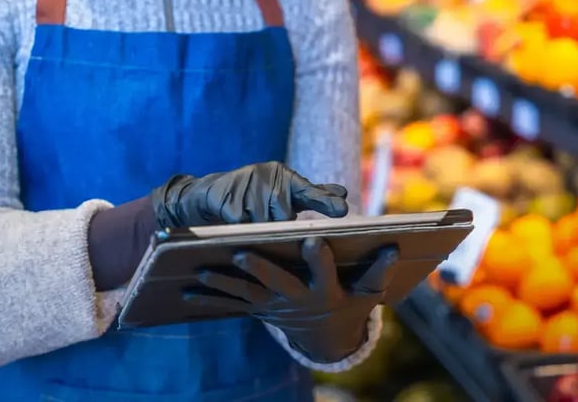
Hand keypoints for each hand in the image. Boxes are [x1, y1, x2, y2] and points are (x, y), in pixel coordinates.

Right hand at [151, 161, 348, 228]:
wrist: (209, 194)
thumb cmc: (255, 197)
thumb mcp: (285, 193)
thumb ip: (312, 194)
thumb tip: (343, 194)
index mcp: (285, 177)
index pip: (308, 191)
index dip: (325, 201)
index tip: (343, 211)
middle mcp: (267, 176)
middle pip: (283, 215)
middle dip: (278, 227)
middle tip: (271, 230)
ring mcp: (245, 185)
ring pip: (261, 221)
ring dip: (257, 230)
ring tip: (250, 225)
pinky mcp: (225, 197)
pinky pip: (239, 223)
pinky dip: (238, 228)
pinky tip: (234, 225)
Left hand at [184, 238, 398, 362]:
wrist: (325, 337)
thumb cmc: (349, 305)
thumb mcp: (367, 293)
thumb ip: (377, 272)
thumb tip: (393, 248)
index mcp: (325, 292)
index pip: (324, 271)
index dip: (318, 258)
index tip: (312, 239)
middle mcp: (297, 300)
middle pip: (276, 283)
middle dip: (258, 267)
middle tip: (240, 251)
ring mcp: (273, 306)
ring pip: (245, 292)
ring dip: (222, 282)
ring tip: (199, 268)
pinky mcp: (257, 308)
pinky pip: (230, 302)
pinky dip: (208, 295)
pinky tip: (184, 289)